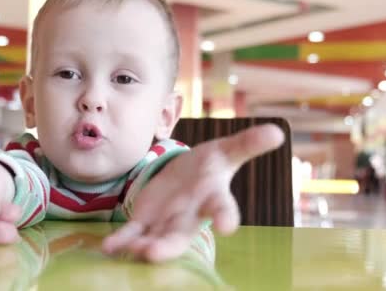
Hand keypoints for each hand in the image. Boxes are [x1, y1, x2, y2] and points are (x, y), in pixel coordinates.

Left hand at [102, 124, 284, 261]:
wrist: (185, 174)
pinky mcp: (145, 221)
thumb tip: (277, 131)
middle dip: (169, 245)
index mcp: (211, 197)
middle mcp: (189, 215)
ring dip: (144, 247)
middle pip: (181, 234)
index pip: (221, 207)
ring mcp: (165, 222)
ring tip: (135, 252)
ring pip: (156, 239)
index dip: (225, 216)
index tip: (227, 227)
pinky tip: (108, 249)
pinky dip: (121, 241)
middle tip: (156, 254)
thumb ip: (247, 143)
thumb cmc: (208, 166)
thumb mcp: (225, 150)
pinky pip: (132, 234)